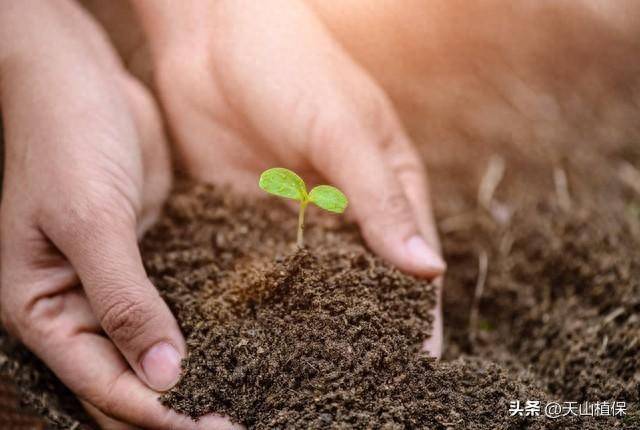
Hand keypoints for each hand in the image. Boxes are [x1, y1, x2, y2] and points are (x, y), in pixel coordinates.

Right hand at [0, 1, 234, 427]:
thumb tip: (163, 375)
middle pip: (126, 378)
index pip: (100, 382)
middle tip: (235, 421)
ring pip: (152, 350)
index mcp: (41, 308)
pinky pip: (174, 309)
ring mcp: (113, 285)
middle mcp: (76, 306)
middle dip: (175, 405)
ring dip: (190, 375)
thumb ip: (123, 300)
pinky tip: (238, 345)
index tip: (208, 425)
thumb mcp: (90, 221)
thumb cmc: (66, 140)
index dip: (152, 411)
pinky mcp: (147, 261)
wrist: (82, 81)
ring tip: (243, 398)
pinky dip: (198, 331)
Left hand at [135, 0, 445, 355]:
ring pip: (308, 283)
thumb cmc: (293, 66)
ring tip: (306, 373)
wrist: (212, 36)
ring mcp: (293, 217)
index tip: (418, 363)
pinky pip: (259, 267)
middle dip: (362, 327)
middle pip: (360, 281)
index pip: (408, 260)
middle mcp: (342, 208)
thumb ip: (378, 198)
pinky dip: (260, 298)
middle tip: (360, 383)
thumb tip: (426, 270)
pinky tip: (254, 334)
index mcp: (384, 183)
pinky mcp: (245, 217)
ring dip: (308, 321)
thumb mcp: (342, 128)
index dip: (417, 311)